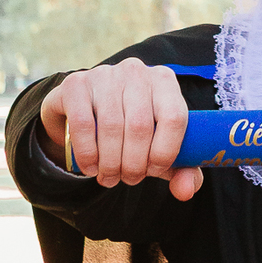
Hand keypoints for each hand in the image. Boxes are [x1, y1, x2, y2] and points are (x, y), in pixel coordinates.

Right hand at [38, 58, 202, 200]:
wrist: (83, 111)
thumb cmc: (129, 130)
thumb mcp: (159, 147)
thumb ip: (181, 170)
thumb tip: (185, 191)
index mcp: (164, 80)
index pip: (174, 118)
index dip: (165, 153)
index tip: (153, 171)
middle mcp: (136, 71)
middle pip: (141, 126)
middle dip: (134, 164)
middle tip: (128, 180)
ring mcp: (105, 74)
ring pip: (111, 127)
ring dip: (110, 163)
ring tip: (109, 178)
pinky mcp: (75, 84)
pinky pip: (83, 124)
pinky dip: (88, 153)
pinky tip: (90, 167)